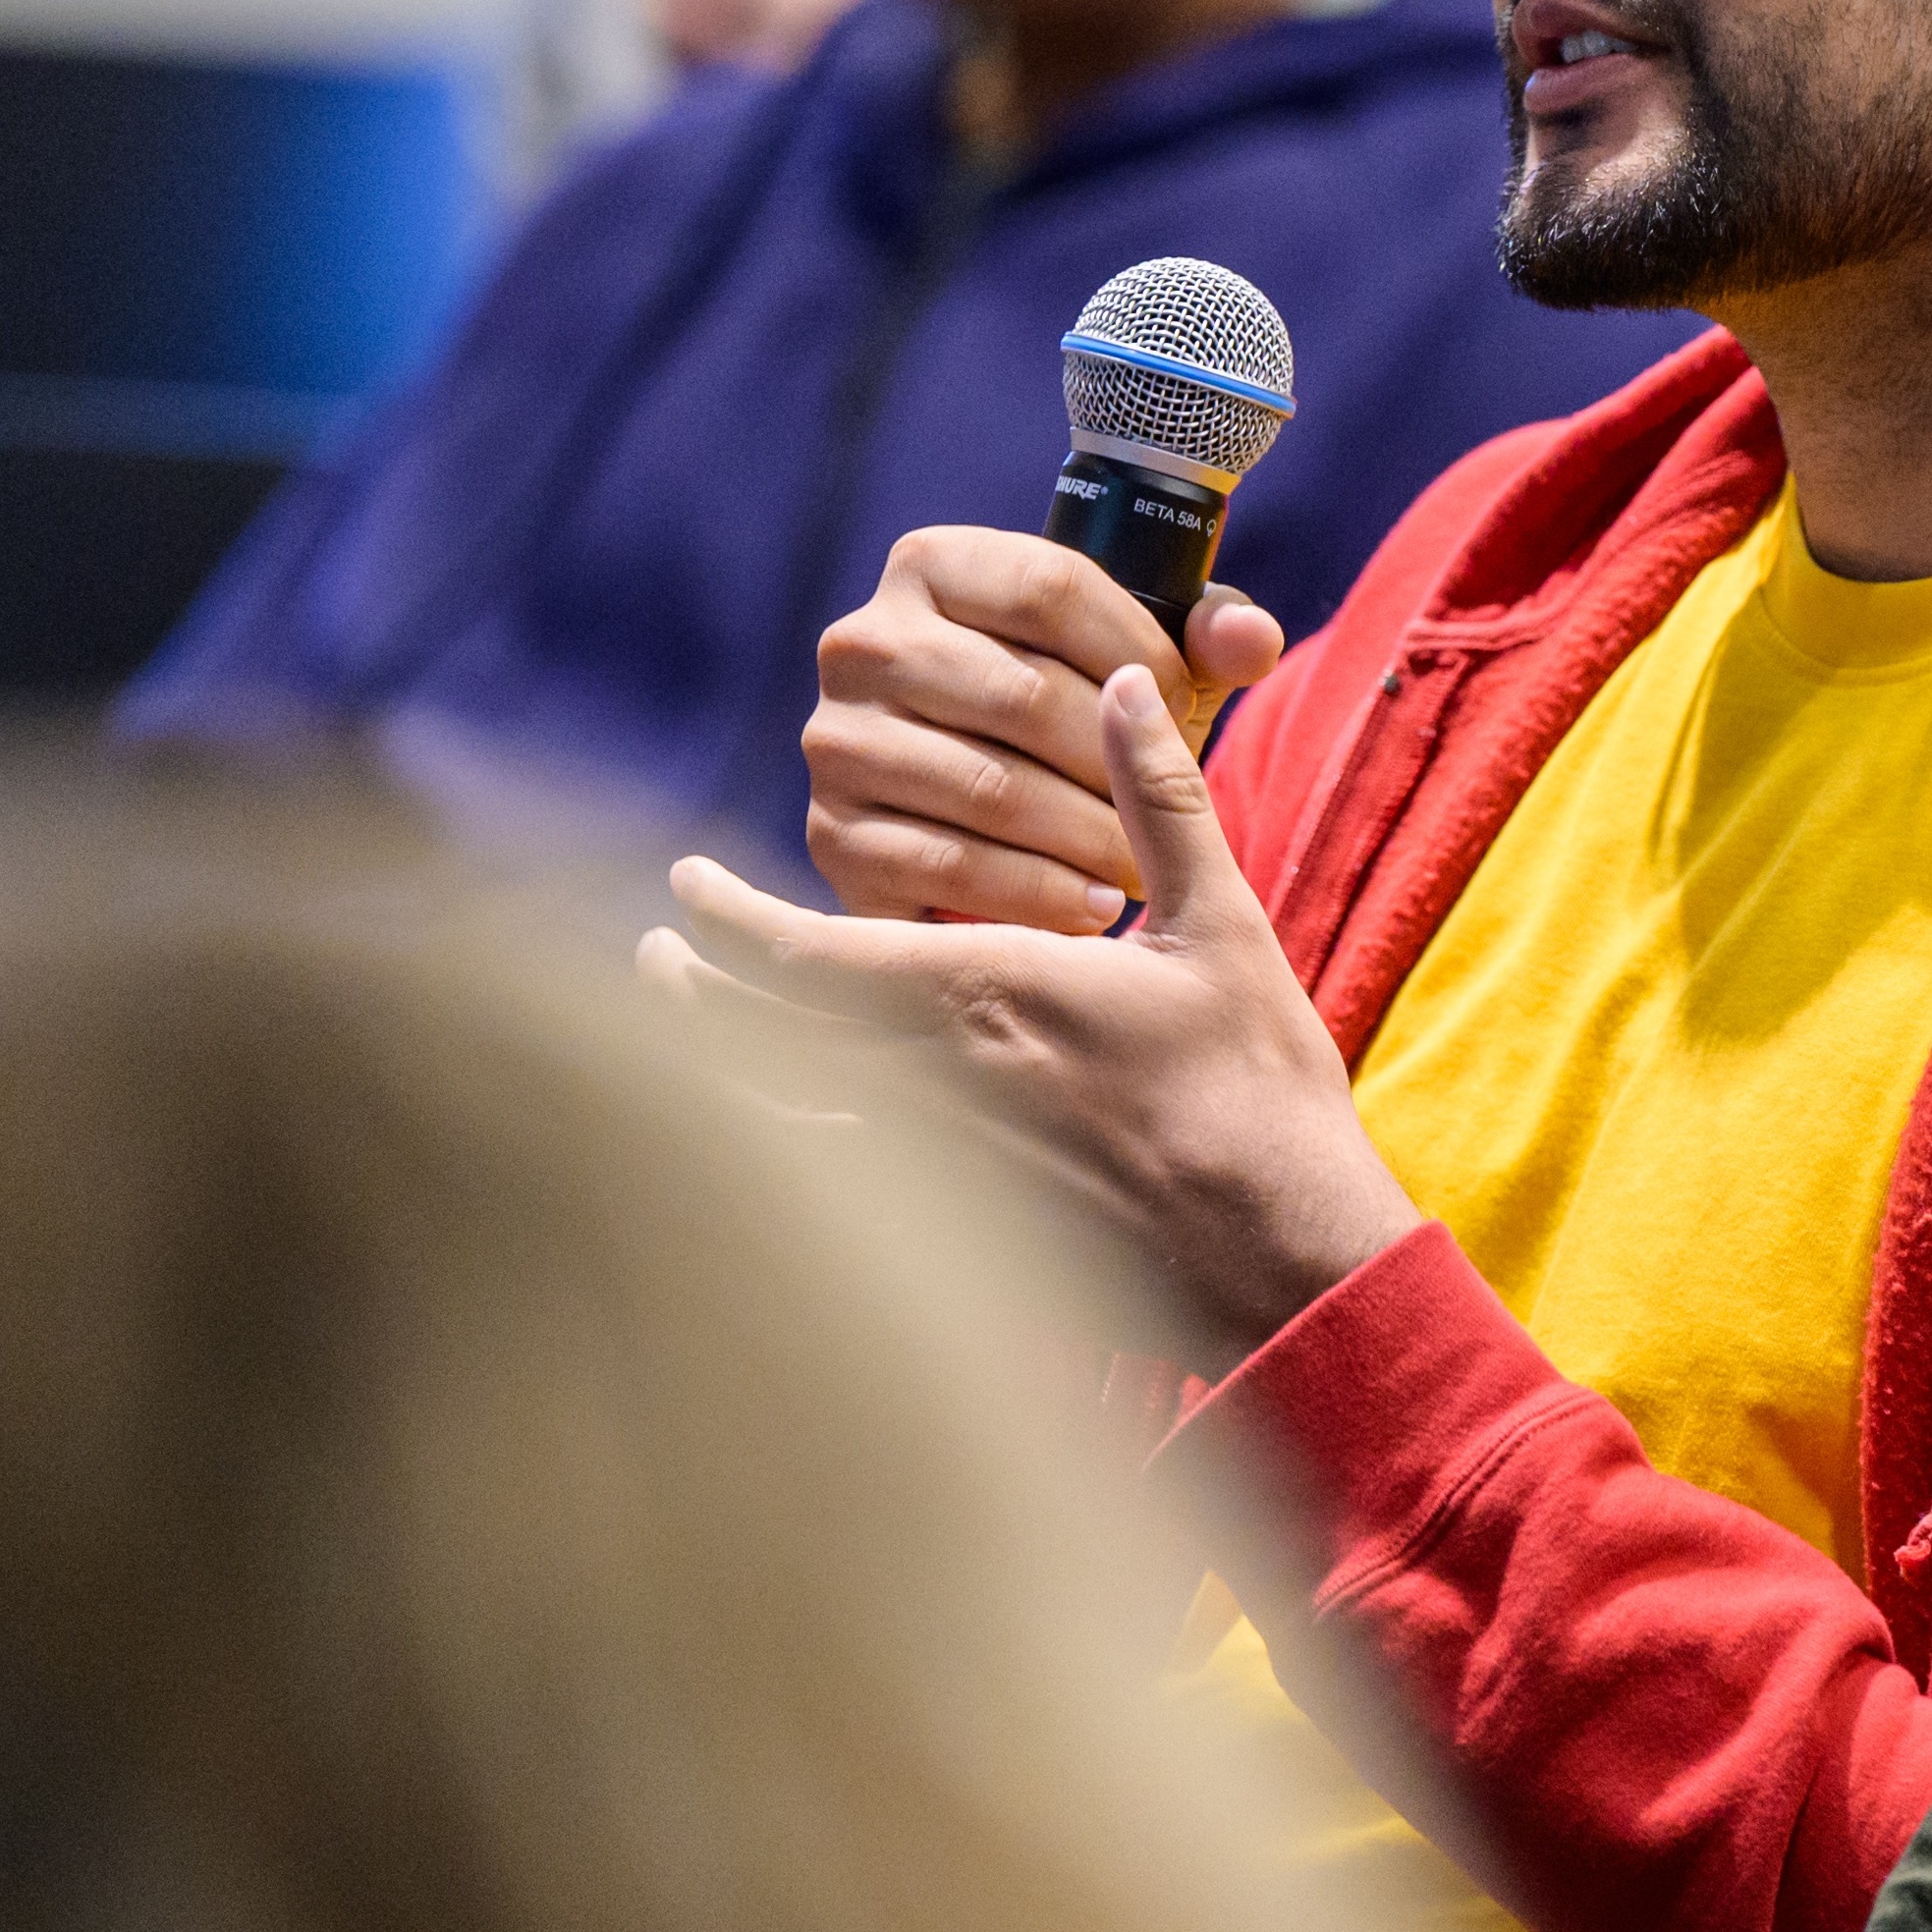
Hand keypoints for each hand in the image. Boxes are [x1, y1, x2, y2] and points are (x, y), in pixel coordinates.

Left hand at [649, 665, 1420, 1361]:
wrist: (1280, 1249)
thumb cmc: (1257, 1085)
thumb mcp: (1220, 922)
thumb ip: (1161, 797)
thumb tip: (1124, 682)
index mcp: (986, 993)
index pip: (808, 953)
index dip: (729, 916)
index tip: (681, 883)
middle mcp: (934, 1080)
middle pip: (762, 1037)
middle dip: (692, 988)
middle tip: (650, 949)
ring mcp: (938, 1164)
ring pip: (778, 1115)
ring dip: (715, 1065)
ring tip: (684, 1026)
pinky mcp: (962, 1226)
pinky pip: (834, 1185)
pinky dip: (776, 1146)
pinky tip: (767, 1131)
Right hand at [806, 526, 1286, 930]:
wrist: (980, 813)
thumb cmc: (1078, 711)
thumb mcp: (1145, 660)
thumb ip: (1209, 641)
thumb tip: (1252, 640)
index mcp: (932, 564)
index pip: (1050, 586)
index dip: (1139, 650)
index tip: (1185, 710)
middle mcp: (862, 642)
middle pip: (1022, 695)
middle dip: (1118, 764)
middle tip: (1175, 813)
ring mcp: (835, 740)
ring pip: (990, 788)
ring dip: (1090, 838)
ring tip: (1148, 868)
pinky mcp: (831, 834)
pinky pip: (950, 867)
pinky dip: (1039, 896)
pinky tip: (1096, 910)